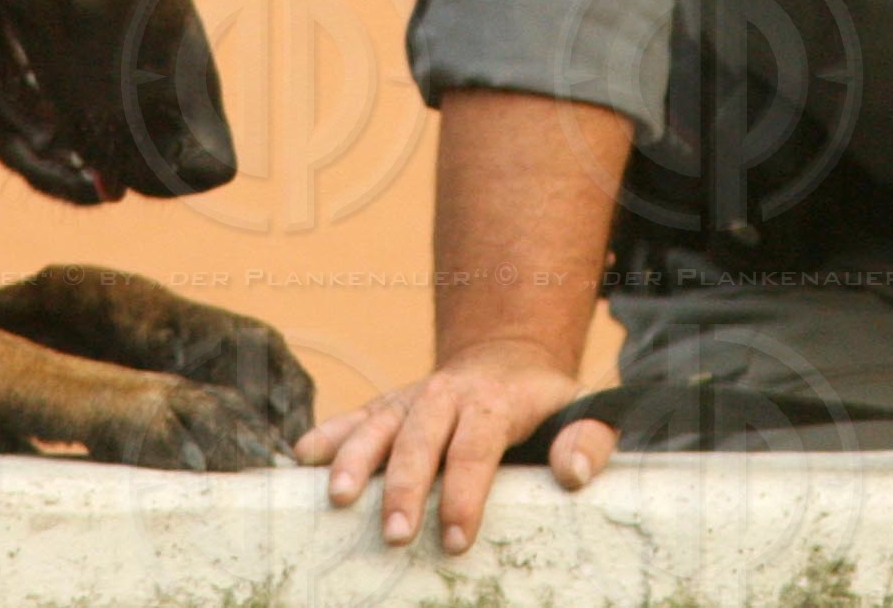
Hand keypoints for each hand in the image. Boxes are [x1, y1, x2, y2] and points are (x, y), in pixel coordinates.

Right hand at [292, 339, 616, 554]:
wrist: (505, 355)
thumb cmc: (544, 400)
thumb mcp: (581, 407)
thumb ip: (588, 437)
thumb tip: (572, 474)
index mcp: (492, 402)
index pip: (476, 446)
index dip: (466, 492)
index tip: (458, 537)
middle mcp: (444, 396)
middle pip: (420, 440)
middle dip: (406, 487)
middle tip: (397, 534)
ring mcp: (410, 400)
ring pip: (378, 425)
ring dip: (356, 459)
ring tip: (338, 496)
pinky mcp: (388, 407)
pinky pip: (354, 418)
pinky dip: (328, 435)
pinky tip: (303, 457)